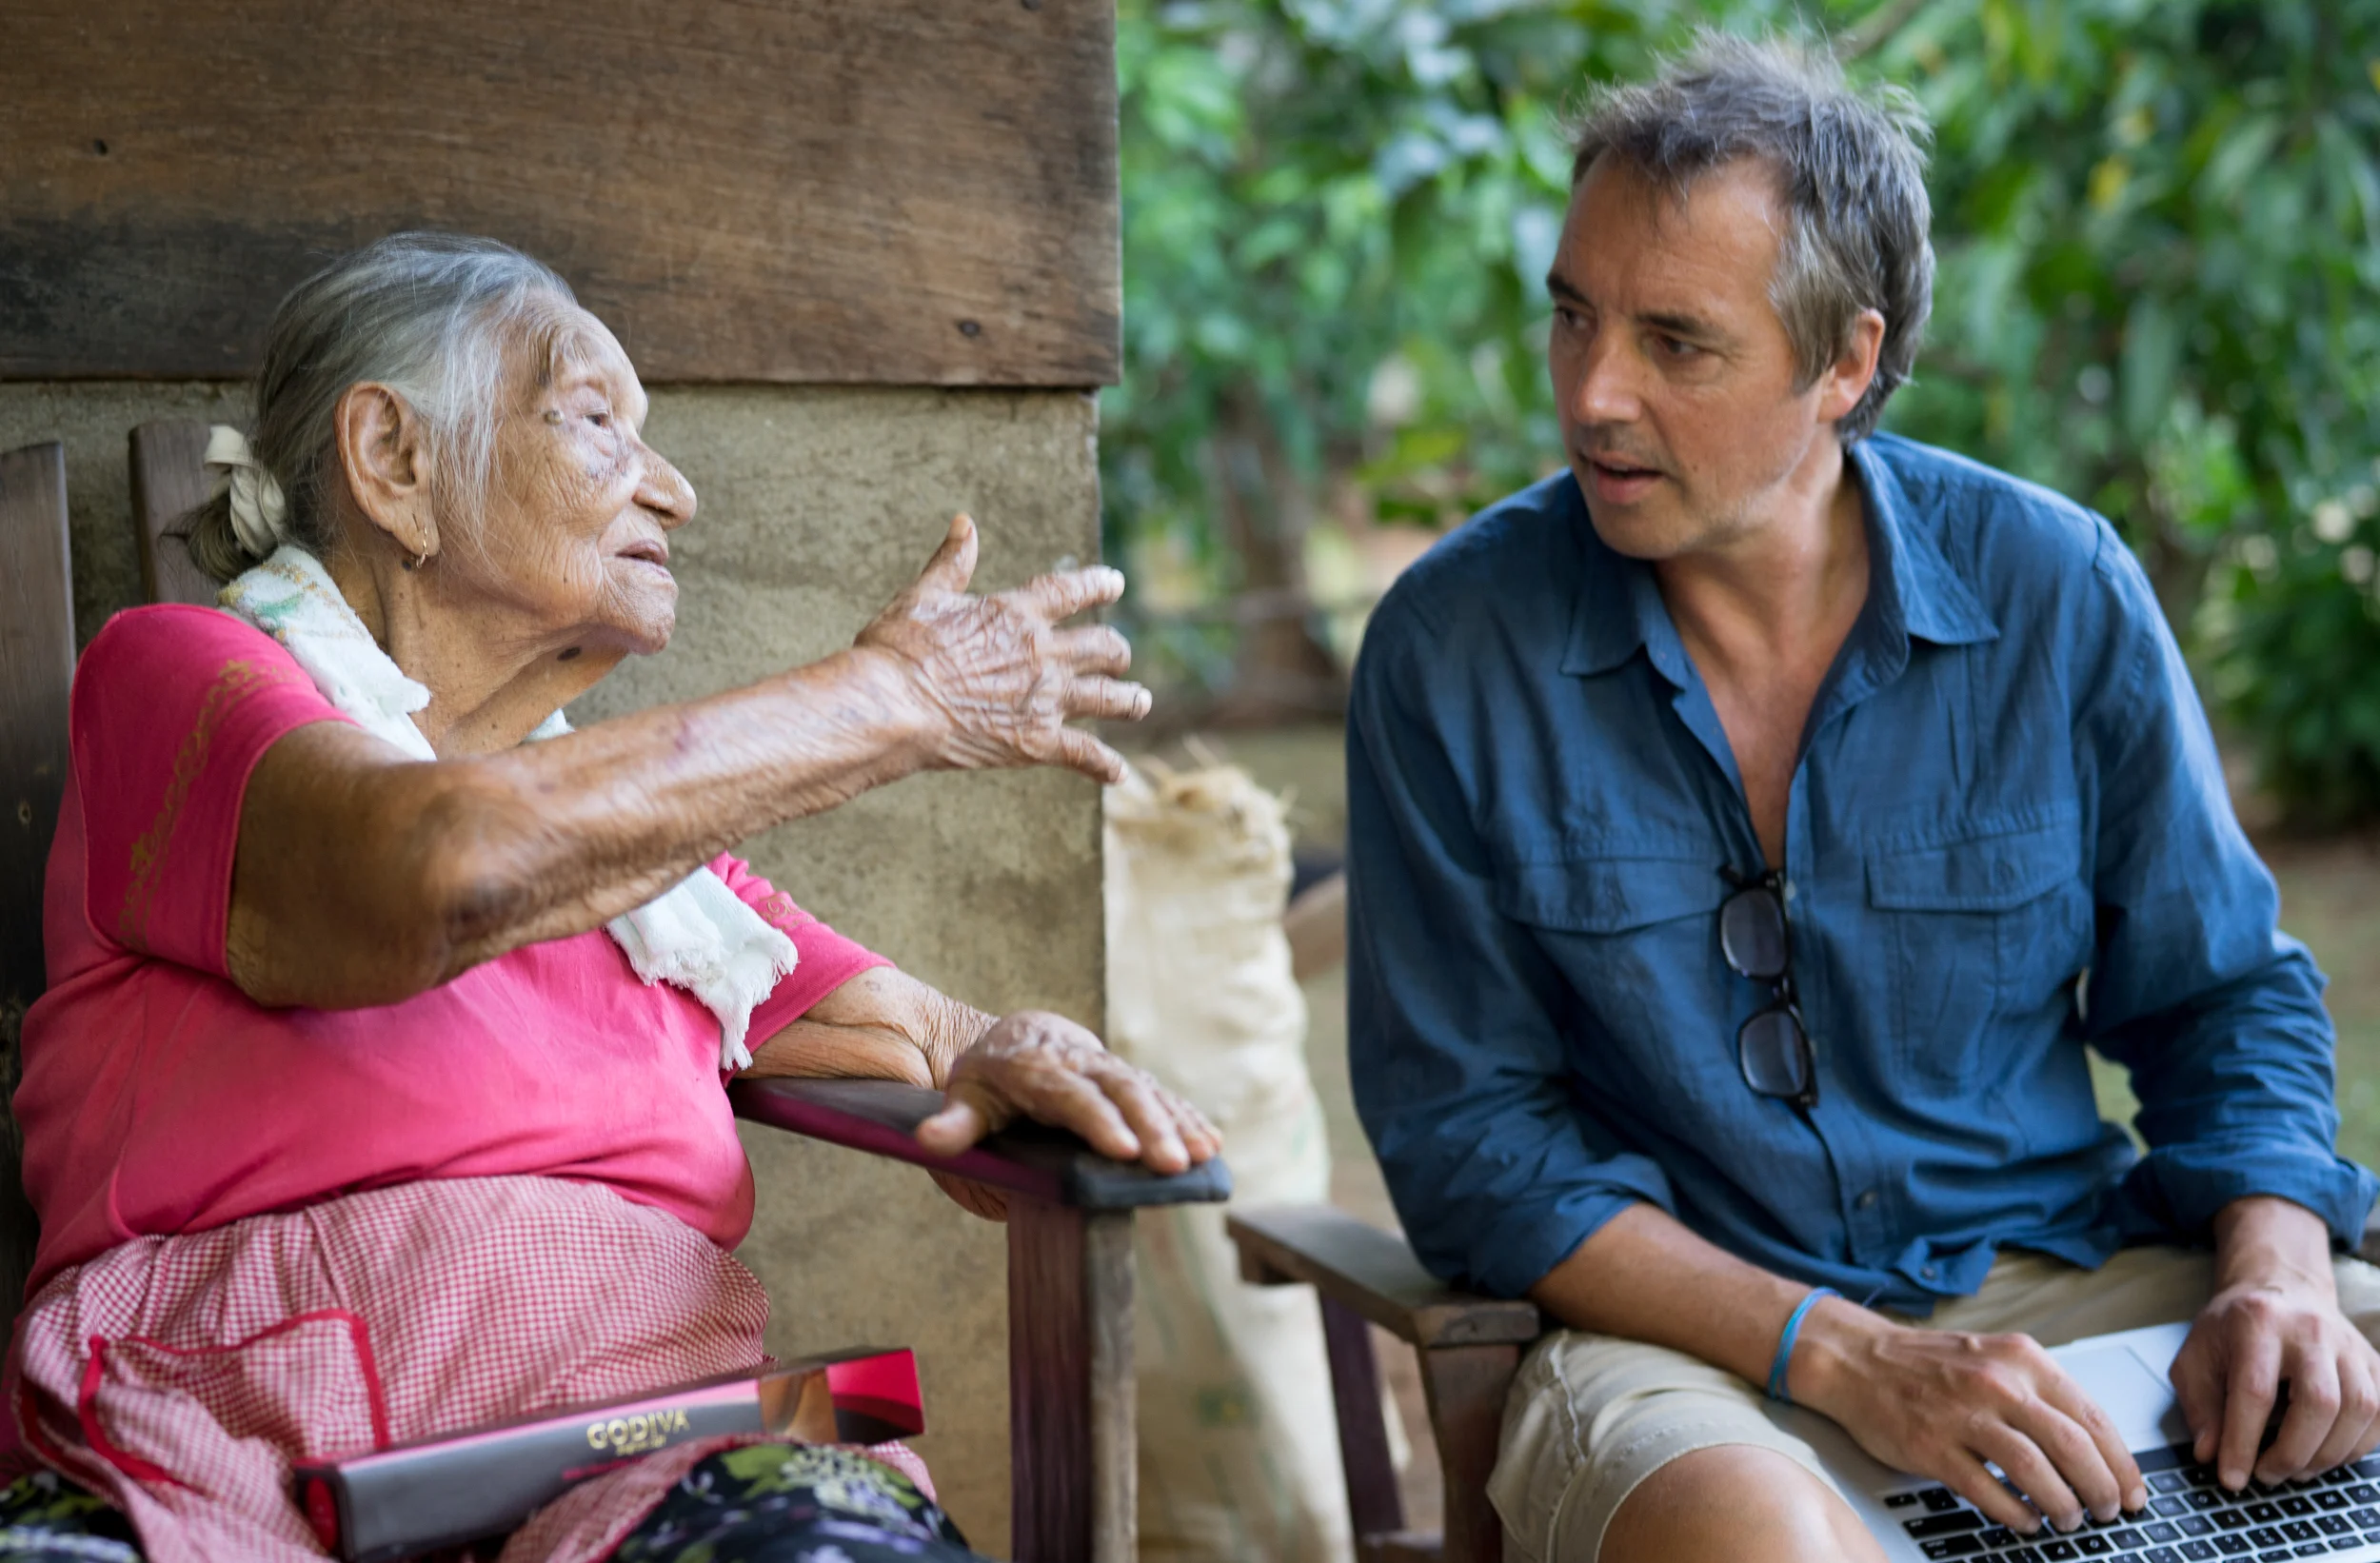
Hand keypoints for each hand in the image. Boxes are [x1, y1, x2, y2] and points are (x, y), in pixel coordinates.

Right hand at [855, 514, 1149, 784]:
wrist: (894, 706)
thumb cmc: (899, 650)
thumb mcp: (923, 595)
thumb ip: (952, 562)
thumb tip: (965, 523)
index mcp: (1017, 613)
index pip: (1071, 591)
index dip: (1098, 585)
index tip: (1115, 583)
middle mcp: (1042, 653)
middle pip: (1101, 647)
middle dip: (1115, 651)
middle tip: (1119, 657)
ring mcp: (1045, 699)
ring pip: (1107, 697)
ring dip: (1128, 700)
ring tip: (1140, 701)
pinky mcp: (1036, 742)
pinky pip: (1085, 753)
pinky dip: (1105, 764)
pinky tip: (1119, 773)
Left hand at [913, 1010, 1220, 1176]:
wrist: (1017, 1039)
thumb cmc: (988, 1079)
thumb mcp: (964, 1096)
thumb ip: (955, 1124)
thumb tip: (929, 1142)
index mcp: (1037, 1070)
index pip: (1072, 1096)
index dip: (1099, 1122)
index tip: (1125, 1151)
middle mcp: (1080, 1065)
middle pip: (1120, 1091)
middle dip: (1151, 1127)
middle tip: (1173, 1164)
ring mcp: (1109, 1071)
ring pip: (1147, 1091)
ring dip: (1177, 1122)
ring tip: (1203, 1154)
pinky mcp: (1128, 1081)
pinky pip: (1162, 1096)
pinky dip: (1186, 1117)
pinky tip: (1210, 1143)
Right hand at [1796, 1300, 2146, 1534]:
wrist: (1857, 1359)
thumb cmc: (1931, 1365)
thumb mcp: (1996, 1360)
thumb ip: (2042, 1395)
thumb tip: (2096, 1450)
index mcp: (2021, 1358)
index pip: (2091, 1416)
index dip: (2121, 1463)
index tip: (2133, 1491)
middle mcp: (1996, 1382)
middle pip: (2071, 1445)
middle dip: (2101, 1488)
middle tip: (2108, 1512)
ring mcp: (1961, 1414)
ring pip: (2034, 1469)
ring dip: (2062, 1505)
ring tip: (2069, 1520)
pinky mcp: (1931, 1446)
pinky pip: (1987, 1490)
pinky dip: (2016, 1514)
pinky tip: (2026, 1521)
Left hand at [2172, 1275, 2379, 1488]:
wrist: (2280, 1289)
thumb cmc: (2233, 1329)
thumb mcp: (2196, 1356)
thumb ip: (2199, 1405)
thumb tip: (2210, 1454)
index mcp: (2258, 1323)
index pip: (2255, 1391)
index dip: (2243, 1442)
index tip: (2233, 1478)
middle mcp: (2310, 1330)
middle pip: (2319, 1402)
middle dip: (2293, 1452)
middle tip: (2268, 1475)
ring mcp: (2349, 1346)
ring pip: (2359, 1409)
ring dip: (2328, 1454)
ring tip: (2296, 1469)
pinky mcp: (2374, 1362)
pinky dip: (2357, 1445)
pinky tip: (2326, 1453)